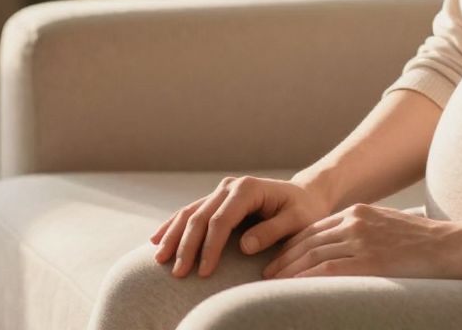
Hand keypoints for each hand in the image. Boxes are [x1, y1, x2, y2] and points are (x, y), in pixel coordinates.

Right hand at [150, 175, 333, 278]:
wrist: (305, 196)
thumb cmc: (304, 211)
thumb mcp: (298, 221)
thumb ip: (272, 231)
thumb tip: (244, 246)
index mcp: (248, 189)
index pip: (221, 220)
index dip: (210, 247)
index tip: (204, 272)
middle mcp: (230, 186)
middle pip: (200, 217)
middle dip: (186, 246)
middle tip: (177, 273)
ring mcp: (221, 191)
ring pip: (190, 213)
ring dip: (173, 236)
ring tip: (160, 259)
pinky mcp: (216, 199)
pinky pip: (190, 212)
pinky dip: (173, 225)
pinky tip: (157, 239)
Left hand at [261, 202, 461, 279]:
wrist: (452, 246)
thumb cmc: (426, 243)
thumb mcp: (390, 228)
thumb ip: (367, 235)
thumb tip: (353, 252)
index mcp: (359, 213)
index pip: (315, 229)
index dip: (293, 245)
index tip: (279, 259)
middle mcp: (355, 222)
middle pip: (308, 241)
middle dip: (284, 258)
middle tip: (266, 274)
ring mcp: (361, 241)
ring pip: (312, 255)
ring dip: (288, 271)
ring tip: (272, 284)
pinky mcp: (368, 261)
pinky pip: (327, 270)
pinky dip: (306, 279)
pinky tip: (292, 288)